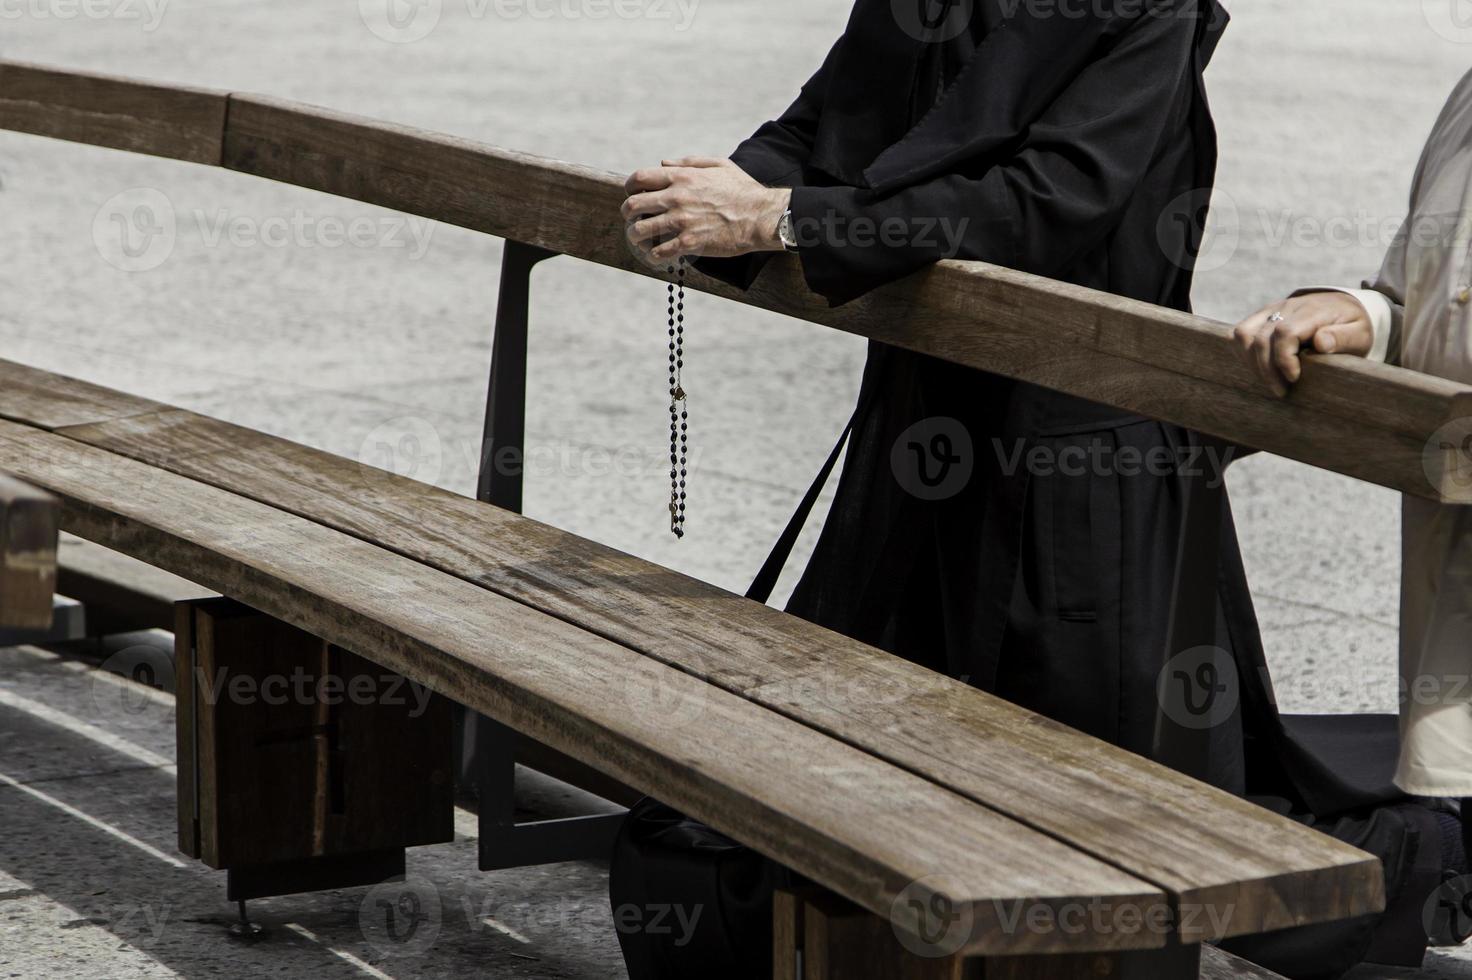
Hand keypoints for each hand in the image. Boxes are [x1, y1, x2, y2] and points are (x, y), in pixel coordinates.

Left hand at [621, 157, 791, 263]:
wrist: (761, 216)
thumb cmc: (742, 189)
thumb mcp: (718, 165)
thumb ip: (688, 162)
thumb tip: (664, 162)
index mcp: (681, 177)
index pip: (639, 178)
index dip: (630, 187)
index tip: (632, 194)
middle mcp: (677, 198)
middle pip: (634, 205)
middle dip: (628, 213)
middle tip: (632, 219)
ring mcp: (682, 222)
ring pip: (641, 231)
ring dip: (636, 237)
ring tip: (639, 240)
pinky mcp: (690, 243)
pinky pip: (660, 252)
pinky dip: (654, 255)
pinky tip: (657, 255)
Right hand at [1232, 292, 1374, 397]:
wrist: (1345, 306)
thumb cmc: (1353, 326)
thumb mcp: (1359, 333)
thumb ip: (1342, 337)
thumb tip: (1321, 343)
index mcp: (1313, 311)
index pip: (1285, 332)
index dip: (1284, 359)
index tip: (1294, 378)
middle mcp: (1288, 306)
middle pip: (1261, 338)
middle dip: (1267, 369)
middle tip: (1281, 391)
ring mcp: (1272, 309)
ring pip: (1244, 334)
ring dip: (1252, 362)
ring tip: (1270, 381)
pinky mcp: (1263, 315)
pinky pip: (1241, 332)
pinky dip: (1245, 353)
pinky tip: (1261, 368)